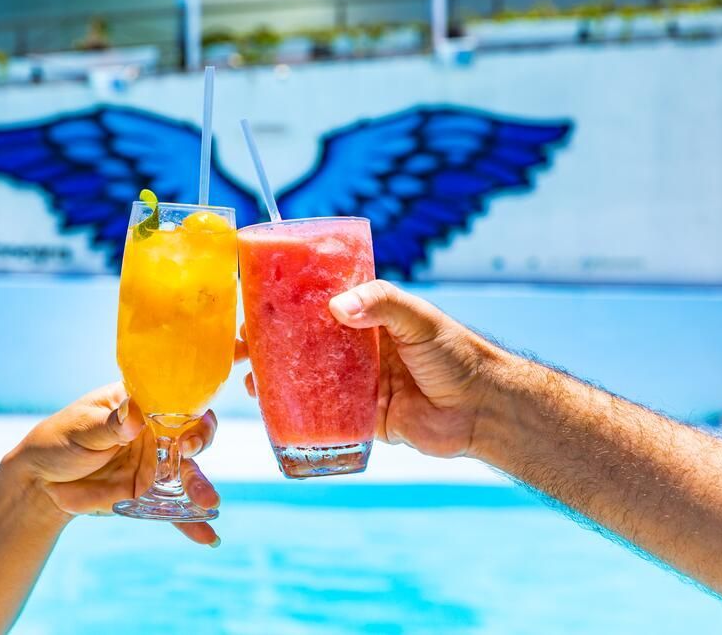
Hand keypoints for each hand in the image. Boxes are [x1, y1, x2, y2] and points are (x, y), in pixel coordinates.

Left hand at [6, 383, 219, 544]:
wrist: (39, 483)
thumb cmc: (58, 441)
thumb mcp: (82, 428)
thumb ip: (111, 424)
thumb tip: (135, 416)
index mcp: (139, 403)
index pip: (174, 401)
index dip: (188, 412)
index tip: (184, 430)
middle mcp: (153, 431)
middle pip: (188, 434)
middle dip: (199, 443)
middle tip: (191, 455)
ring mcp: (153, 463)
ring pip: (185, 472)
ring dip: (200, 486)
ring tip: (209, 504)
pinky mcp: (147, 493)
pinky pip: (173, 507)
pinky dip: (190, 522)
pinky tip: (207, 536)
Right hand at [240, 280, 492, 458]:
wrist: (482, 409)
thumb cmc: (455, 353)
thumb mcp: (418, 317)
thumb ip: (381, 304)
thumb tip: (338, 307)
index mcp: (367, 318)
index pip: (318, 304)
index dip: (286, 304)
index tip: (254, 303)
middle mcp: (357, 348)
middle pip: (304, 343)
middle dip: (269, 344)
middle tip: (239, 347)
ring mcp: (357, 384)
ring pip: (307, 379)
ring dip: (277, 378)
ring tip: (248, 377)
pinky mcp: (362, 418)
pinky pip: (324, 415)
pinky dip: (298, 412)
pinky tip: (274, 409)